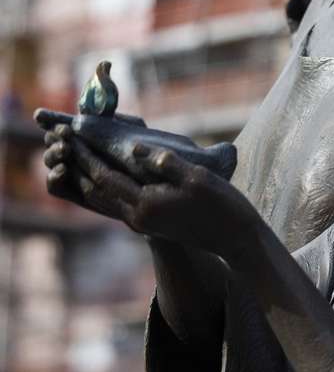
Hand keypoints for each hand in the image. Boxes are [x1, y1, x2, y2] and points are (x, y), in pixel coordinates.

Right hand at [38, 109, 146, 207]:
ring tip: (65, 149)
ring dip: (53, 154)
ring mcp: (78, 173)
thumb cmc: (152, 153)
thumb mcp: (131, 131)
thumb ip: (105, 121)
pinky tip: (63, 170)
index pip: (66, 125)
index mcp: (92, 134)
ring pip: (53, 161)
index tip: (40, 115)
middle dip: (54, 137)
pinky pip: (57, 187)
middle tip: (63, 133)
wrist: (162, 183)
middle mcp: (81, 152)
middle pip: (54, 142)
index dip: (51, 119)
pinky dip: (54, 178)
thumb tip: (80, 113)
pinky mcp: (79, 194)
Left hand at [56, 128, 259, 260]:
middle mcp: (137, 216)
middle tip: (61, 140)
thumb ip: (165, 162)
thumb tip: (135, 147)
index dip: (86, 154)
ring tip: (71, 155)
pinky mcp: (149, 222)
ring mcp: (142, 222)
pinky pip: (115, 203)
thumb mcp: (197, 178)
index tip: (71, 134)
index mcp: (146, 204)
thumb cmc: (221, 205)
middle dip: (77, 163)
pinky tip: (100, 175)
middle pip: (96, 189)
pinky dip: (100, 187)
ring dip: (84, 176)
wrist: (234, 238)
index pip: (105, 177)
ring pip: (102, 199)